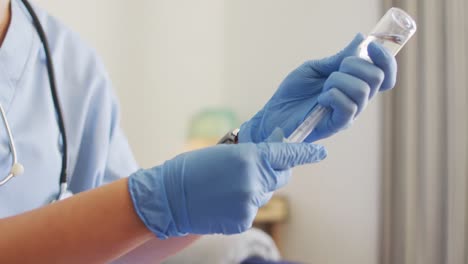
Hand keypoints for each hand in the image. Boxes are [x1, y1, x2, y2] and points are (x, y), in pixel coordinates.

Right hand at [128, 141, 325, 238]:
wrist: (168, 197)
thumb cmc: (191, 169)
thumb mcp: (223, 152)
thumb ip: (251, 154)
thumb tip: (269, 157)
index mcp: (250, 157)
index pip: (286, 154)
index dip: (306, 153)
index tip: (320, 152)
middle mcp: (255, 180)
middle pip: (280, 177)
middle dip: (272, 173)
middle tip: (250, 171)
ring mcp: (250, 203)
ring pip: (264, 194)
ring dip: (252, 190)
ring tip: (224, 189)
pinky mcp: (243, 220)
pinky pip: (251, 210)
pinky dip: (241, 206)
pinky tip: (222, 202)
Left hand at [239, 33, 396, 142]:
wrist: (273, 114)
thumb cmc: (293, 93)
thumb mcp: (315, 69)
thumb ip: (338, 58)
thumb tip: (360, 38)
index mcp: (354, 85)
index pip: (385, 75)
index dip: (385, 60)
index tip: (371, 45)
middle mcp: (356, 100)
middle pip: (377, 78)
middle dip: (354, 65)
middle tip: (333, 71)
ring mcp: (348, 114)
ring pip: (362, 90)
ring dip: (339, 81)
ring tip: (323, 88)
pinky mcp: (337, 125)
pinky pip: (348, 107)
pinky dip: (333, 96)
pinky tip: (320, 99)